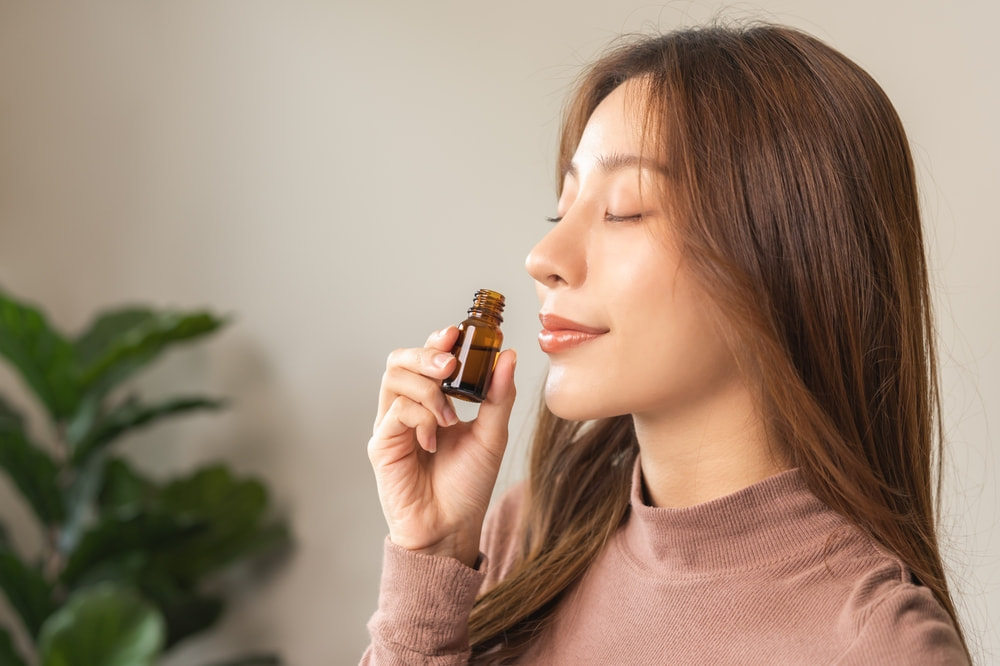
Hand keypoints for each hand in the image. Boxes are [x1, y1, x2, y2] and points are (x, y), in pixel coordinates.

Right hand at [368, 327, 516, 566]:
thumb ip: (498, 396)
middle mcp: (407, 408)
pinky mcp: (381, 445)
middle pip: (400, 359)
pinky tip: (433, 439)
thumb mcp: (492, 435)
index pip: (426, 358)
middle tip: (451, 365)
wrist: (452, 529)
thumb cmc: (468, 485)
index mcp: (432, 401)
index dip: (437, 341)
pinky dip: (420, 417)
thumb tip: (508, 354)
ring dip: (428, 388)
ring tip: (450, 415)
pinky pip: (395, 411)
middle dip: (426, 354)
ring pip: (394, 378)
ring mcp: (391, 425)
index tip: (457, 333)